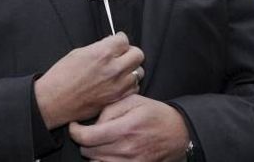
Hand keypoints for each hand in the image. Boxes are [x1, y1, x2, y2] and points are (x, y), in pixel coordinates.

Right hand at [35, 32, 143, 128]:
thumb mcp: (78, 53)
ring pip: (138, 72)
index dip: (120, 40)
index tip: (116, 42)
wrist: (53, 102)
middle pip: (138, 54)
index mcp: (102, 53)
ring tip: (120, 70)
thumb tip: (112, 44)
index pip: (124, 40)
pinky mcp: (116, 99)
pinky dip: (129, 84)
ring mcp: (117, 86)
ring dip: (131, 69)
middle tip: (121, 55)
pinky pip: (134, 88)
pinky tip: (118, 83)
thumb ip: (99, 47)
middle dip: (129, 52)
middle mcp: (113, 69)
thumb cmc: (61, 76)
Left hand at [69, 94, 188, 161]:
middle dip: (84, 141)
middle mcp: (126, 149)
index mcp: (124, 128)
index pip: (87, 137)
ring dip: (93, 153)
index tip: (75, 126)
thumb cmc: (154, 113)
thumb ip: (110, 109)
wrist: (178, 133)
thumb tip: (94, 124)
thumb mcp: (133, 101)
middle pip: (88, 152)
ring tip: (100, 142)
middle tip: (90, 132)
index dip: (75, 132)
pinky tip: (107, 153)